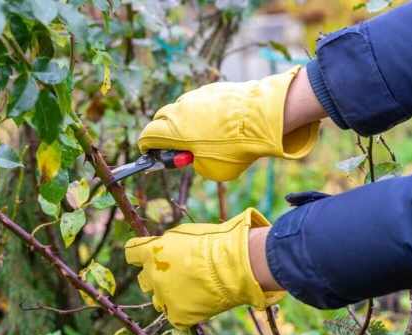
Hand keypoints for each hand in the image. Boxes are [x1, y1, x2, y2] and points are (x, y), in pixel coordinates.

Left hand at [125, 208, 284, 328]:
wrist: (233, 264)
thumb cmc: (213, 242)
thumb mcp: (183, 233)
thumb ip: (166, 243)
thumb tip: (161, 247)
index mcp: (151, 252)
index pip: (131, 253)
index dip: (139, 254)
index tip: (146, 255)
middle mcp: (153, 275)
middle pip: (143, 279)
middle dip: (155, 275)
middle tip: (174, 273)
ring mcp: (164, 296)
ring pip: (157, 299)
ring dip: (168, 293)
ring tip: (189, 288)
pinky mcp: (178, 314)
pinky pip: (173, 315)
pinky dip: (182, 310)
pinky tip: (196, 301)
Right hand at [138, 66, 320, 180]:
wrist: (264, 118)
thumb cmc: (235, 148)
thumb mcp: (211, 170)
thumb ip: (196, 163)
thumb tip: (195, 155)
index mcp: (173, 130)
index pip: (147, 136)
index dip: (148, 146)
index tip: (152, 153)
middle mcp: (180, 109)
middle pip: (161, 119)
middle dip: (164, 133)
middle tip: (178, 146)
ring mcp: (197, 96)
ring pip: (182, 109)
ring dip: (186, 121)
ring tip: (206, 136)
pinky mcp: (214, 89)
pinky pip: (202, 102)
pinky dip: (205, 113)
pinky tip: (222, 123)